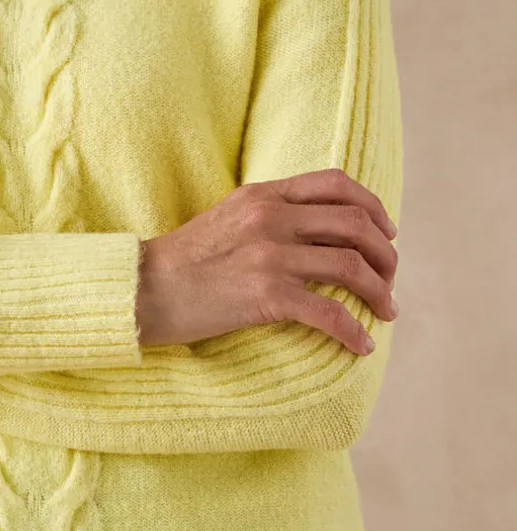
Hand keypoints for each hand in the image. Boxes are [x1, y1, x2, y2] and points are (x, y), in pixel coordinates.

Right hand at [136, 167, 398, 355]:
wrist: (141, 289)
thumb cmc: (182, 262)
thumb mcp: (227, 218)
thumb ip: (267, 214)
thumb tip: (312, 230)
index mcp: (263, 195)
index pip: (337, 184)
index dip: (373, 208)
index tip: (387, 233)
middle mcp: (270, 218)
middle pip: (355, 226)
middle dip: (386, 255)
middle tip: (391, 280)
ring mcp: (269, 255)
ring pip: (351, 267)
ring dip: (380, 292)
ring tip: (387, 311)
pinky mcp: (265, 295)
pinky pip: (329, 313)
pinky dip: (354, 331)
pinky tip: (361, 346)